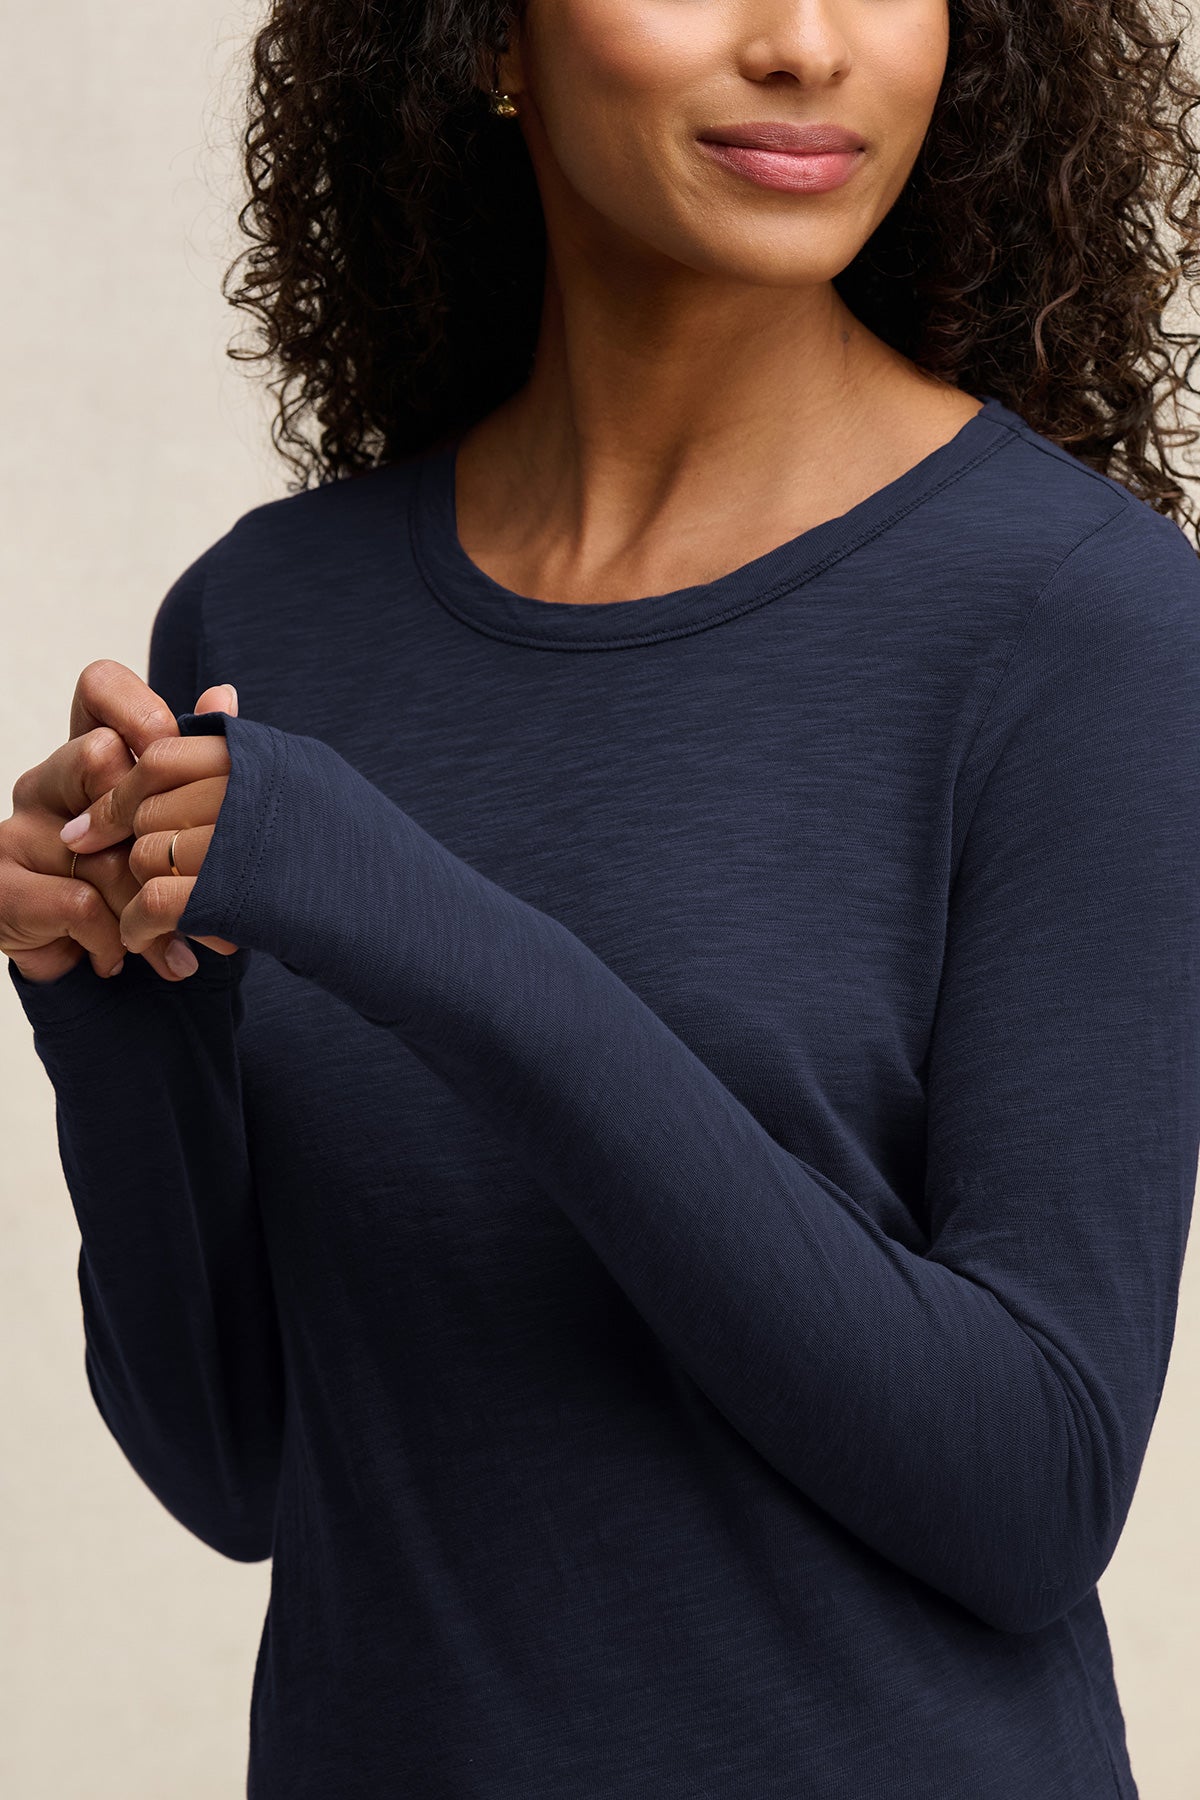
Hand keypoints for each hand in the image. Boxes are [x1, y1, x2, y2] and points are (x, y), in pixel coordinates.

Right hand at [1, 663, 233, 985]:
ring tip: (178, 941)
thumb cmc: (128, 882)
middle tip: (189, 875)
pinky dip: (114, 937)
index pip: (100, 686)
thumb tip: (225, 695)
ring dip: (149, 904)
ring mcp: (22, 828)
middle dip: (155, 826)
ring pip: (102, 848)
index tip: (177, 756)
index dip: (141, 709)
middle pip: (100, 756)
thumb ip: (193, 769)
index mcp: (89, 752)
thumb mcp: (168, 829)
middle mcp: (49, 780)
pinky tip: (121, 958)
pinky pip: (79, 901)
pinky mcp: (3, 881)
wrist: (68, 955)